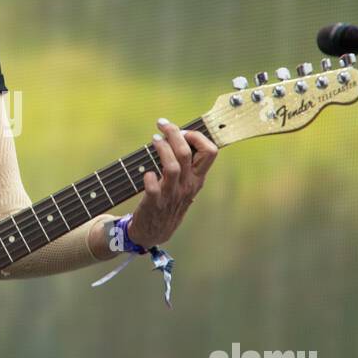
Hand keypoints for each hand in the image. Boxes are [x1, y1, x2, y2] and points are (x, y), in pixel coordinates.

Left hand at [127, 119, 217, 248]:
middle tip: (162, 124)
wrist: (153, 233)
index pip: (210, 152)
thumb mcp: (184, 186)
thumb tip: (180, 136)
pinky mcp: (154, 204)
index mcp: (197, 179)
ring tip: (153, 139)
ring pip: (172, 166)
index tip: (183, 131)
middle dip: (174, 133)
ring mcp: (171, 195)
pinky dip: (149, 177)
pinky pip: (153, 187)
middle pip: (187, 153)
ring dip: (161, 149)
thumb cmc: (168, 203)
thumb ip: (185, 166)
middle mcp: (187, 186)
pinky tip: (146, 172)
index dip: (197, 136)